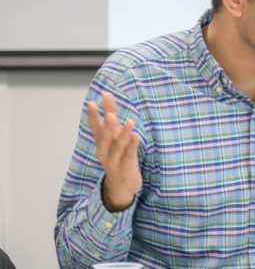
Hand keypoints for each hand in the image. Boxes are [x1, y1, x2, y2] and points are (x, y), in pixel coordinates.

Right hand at [86, 91, 141, 210]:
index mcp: (101, 143)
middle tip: (111, 115)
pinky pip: (129, 156)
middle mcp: (104, 152)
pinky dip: (132, 146)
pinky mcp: (125, 168)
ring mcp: (114, 162)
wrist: (120, 186)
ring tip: (130, 122)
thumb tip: (107, 95)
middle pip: (105, 138)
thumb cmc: (117, 156)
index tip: (91, 103)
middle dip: (107, 126)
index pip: (95, 128)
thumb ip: (112, 117)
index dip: (93, 116)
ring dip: (123, 134)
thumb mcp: (114, 137)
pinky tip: (136, 136)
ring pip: (118, 147)